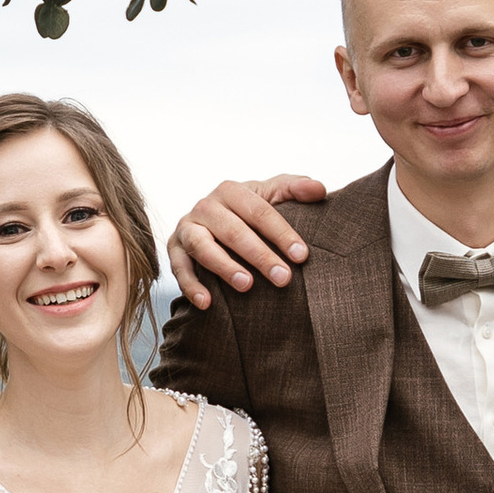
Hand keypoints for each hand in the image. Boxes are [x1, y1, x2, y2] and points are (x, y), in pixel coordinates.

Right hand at [166, 173, 327, 306]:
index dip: (281, 233)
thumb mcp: (272, 196)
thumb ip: (294, 190)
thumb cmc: (249, 212)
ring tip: (247, 286)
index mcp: (232, 190)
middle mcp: (206, 206)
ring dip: (224, 267)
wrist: (212, 223)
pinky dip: (190, 285)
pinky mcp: (174, 249)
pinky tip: (206, 303)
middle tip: (283, 279)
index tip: (302, 256)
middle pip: (234, 231)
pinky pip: (179, 268)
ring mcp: (188, 227)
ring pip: (203, 247)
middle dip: (259, 255)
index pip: (259, 211)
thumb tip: (319, 189)